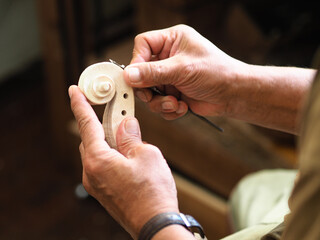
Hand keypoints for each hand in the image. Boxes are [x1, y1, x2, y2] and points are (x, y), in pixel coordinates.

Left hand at [69, 85, 178, 238]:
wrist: (155, 225)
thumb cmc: (152, 193)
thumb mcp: (147, 155)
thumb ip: (132, 137)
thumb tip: (126, 126)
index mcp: (98, 160)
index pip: (86, 125)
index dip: (80, 105)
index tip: (74, 91)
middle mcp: (91, 173)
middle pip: (92, 139)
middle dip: (105, 125)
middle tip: (120, 114)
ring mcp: (96, 185)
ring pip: (99, 153)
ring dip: (111, 142)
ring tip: (132, 139)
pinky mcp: (104, 192)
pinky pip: (104, 166)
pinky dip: (113, 156)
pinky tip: (130, 158)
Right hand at [124, 24, 244, 119]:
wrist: (234, 95)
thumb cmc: (216, 73)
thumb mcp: (183, 69)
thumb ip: (154, 72)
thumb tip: (129, 75)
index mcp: (172, 40)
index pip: (143, 45)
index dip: (137, 61)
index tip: (137, 77)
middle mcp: (168, 57)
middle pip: (141, 71)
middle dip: (148, 88)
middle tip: (154, 96)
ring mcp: (170, 76)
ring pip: (149, 91)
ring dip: (159, 102)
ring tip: (175, 103)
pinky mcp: (173, 93)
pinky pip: (159, 103)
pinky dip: (168, 109)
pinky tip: (182, 107)